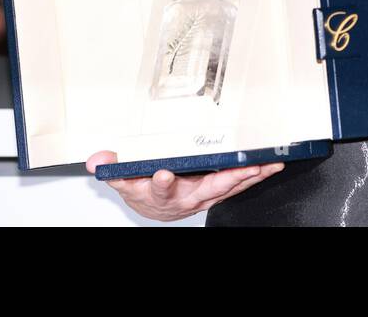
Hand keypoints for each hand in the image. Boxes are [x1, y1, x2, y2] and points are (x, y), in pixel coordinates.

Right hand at [86, 151, 284, 220]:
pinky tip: (269, 166)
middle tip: (240, 169)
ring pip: (227, 187)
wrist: (154, 207)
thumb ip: (113, 169)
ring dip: (247, 177)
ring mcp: (203, 195)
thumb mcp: (123, 179)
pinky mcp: (217, 191)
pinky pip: (238, 184)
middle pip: (205, 190)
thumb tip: (98, 160)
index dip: (161, 182)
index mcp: (160, 193)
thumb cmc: (143, 189)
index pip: (159, 188)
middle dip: (224, 180)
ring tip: (264, 165)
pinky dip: (254, 175)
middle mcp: (184, 197)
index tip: (163, 174)